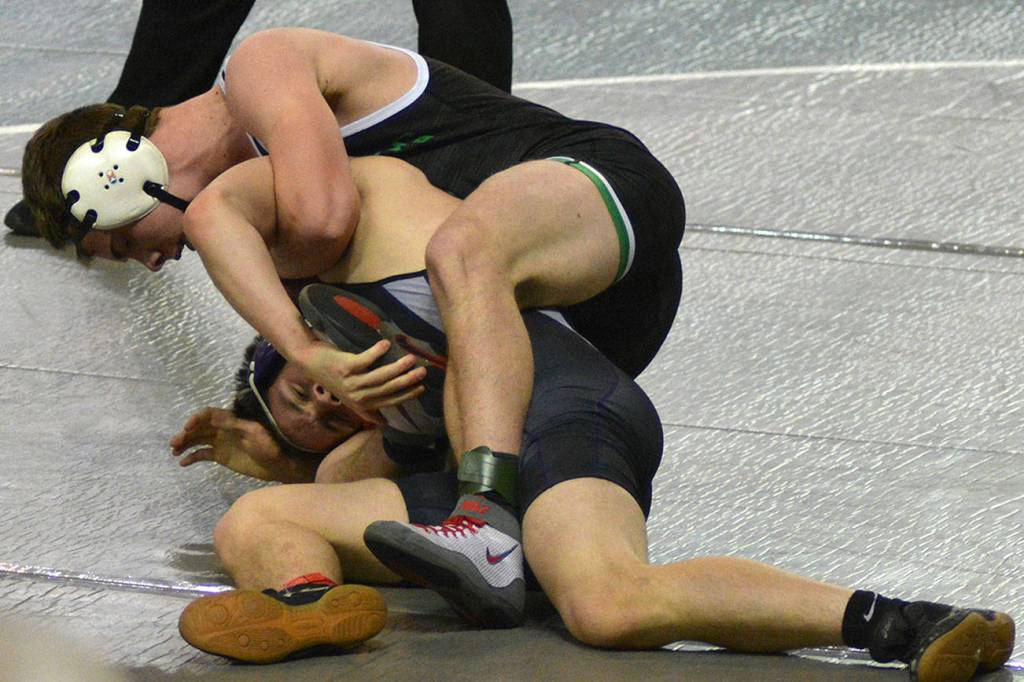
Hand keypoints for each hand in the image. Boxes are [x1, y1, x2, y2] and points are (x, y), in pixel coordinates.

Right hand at [170, 407, 310, 481]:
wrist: (277, 465)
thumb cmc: (269, 446)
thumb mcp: (255, 432)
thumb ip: (235, 425)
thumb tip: (215, 418)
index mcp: (231, 420)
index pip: (209, 414)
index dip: (197, 418)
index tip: (187, 427)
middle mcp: (223, 430)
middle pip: (199, 428)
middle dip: (186, 433)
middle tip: (174, 443)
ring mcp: (220, 443)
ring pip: (198, 440)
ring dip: (185, 444)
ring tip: (174, 451)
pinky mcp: (220, 456)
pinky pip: (202, 454)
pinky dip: (192, 457)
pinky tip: (183, 462)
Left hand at [298, 340, 425, 419]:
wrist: (309, 362)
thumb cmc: (333, 377)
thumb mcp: (350, 398)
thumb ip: (367, 409)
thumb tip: (384, 423)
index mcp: (360, 404)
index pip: (389, 401)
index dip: (406, 395)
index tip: (422, 387)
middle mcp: (356, 396)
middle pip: (387, 389)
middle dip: (407, 380)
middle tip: (423, 371)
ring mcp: (350, 382)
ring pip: (379, 376)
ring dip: (397, 367)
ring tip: (411, 358)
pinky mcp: (344, 367)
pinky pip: (365, 360)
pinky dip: (376, 352)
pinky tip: (387, 344)